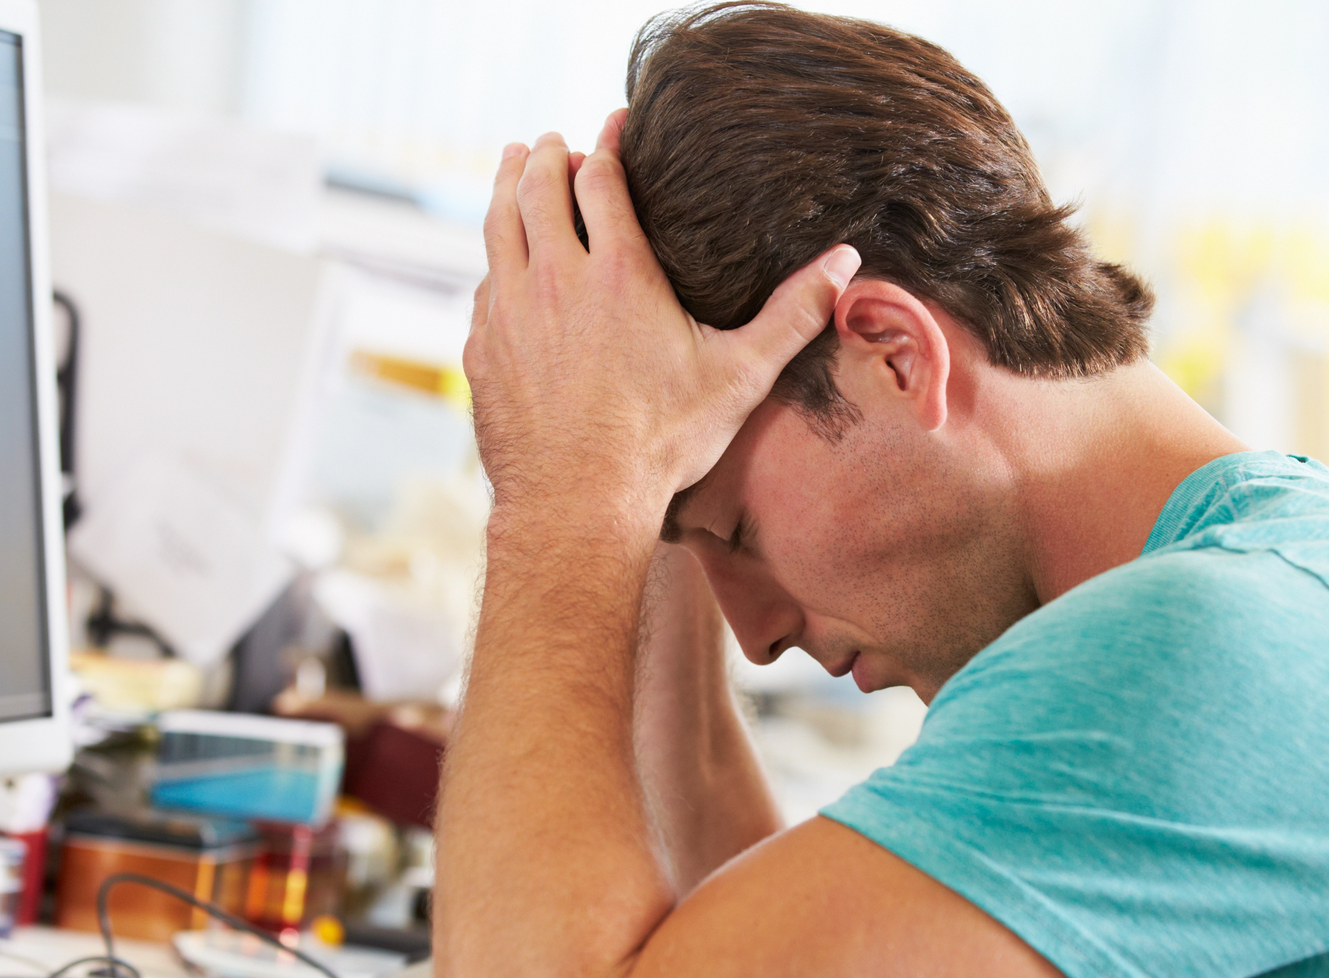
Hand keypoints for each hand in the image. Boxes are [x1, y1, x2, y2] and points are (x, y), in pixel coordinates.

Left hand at [464, 111, 859, 529]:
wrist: (578, 504)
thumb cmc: (662, 444)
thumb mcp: (739, 377)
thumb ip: (792, 315)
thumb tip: (846, 264)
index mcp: (618, 272)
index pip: (600, 179)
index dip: (607, 142)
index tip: (615, 123)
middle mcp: (554, 279)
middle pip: (536, 188)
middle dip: (546, 154)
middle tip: (553, 141)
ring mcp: (509, 313)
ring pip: (497, 226)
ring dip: (505, 188)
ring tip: (511, 166)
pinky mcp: (481, 350)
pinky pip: (484, 285)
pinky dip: (495, 259)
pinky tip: (502, 262)